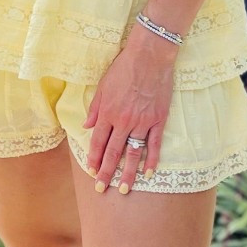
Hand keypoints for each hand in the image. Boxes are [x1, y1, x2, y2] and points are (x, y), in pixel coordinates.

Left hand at [84, 28, 176, 195]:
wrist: (150, 56)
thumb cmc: (124, 68)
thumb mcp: (102, 85)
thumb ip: (95, 108)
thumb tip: (87, 126)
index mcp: (108, 112)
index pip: (99, 142)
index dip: (94, 158)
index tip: (91, 172)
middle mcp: (123, 121)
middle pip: (113, 152)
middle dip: (106, 172)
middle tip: (101, 188)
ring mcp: (142, 122)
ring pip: (133, 153)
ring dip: (127, 173)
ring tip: (124, 189)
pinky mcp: (158, 120)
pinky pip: (154, 145)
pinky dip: (152, 160)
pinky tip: (148, 174)